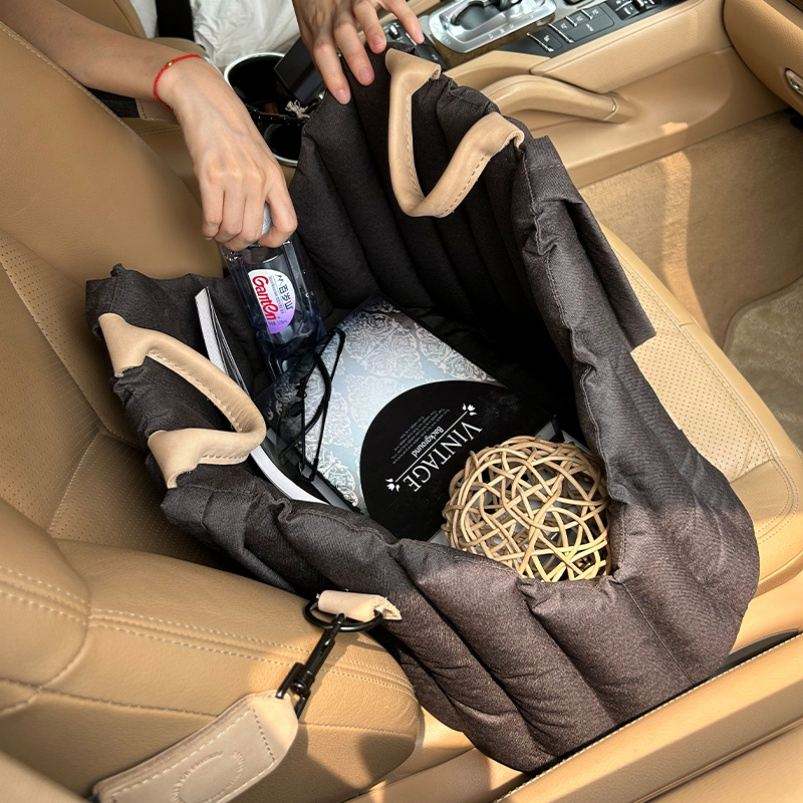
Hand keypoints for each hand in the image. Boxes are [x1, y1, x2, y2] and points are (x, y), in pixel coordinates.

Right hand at [158, 57, 295, 249]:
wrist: (209, 104)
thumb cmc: (234, 132)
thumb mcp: (261, 159)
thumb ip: (265, 188)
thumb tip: (260, 221)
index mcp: (274, 177)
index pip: (287, 222)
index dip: (275, 240)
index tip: (263, 241)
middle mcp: (258, 180)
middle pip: (253, 232)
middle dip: (240, 243)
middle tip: (231, 241)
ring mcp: (235, 178)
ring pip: (232, 228)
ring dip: (222, 237)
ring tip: (218, 233)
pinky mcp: (211, 176)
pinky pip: (212, 218)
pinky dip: (208, 229)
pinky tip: (207, 227)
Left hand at [292, 0, 423, 103]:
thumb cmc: (318, 7)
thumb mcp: (312, 30)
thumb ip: (322, 56)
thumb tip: (331, 87)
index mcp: (321, 25)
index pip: (322, 50)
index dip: (332, 73)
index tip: (344, 95)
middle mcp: (338, 12)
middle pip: (342, 31)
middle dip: (355, 55)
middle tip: (366, 78)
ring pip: (362, 10)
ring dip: (372, 29)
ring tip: (381, 48)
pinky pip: (392, 0)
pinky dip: (406, 17)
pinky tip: (415, 34)